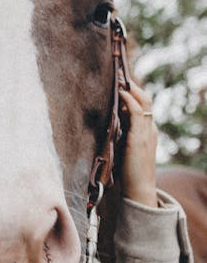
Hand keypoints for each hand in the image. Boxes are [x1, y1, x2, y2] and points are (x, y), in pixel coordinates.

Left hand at [118, 79, 157, 206]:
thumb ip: (122, 133)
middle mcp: (149, 128)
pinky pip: (136, 112)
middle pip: (145, 98)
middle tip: (119, 73)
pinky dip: (129, 99)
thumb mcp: (125, 147)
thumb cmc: (129, 172)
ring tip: (119, 77)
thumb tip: (112, 119)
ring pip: (143, 101)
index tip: (120, 82)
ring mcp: (146, 132)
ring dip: (130, 87)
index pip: (142, 105)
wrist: (139, 189)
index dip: (132, 92)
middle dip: (133, 84)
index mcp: (147, 131)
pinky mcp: (139, 137)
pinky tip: (120, 92)